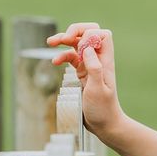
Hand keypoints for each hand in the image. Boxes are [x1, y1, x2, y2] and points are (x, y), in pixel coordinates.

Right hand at [47, 22, 124, 136]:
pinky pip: (71, 57)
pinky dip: (62, 56)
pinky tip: (54, 62)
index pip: (102, 34)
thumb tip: (87, 48)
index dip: (90, 34)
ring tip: (51, 42)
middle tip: (63, 38)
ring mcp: (89, 65)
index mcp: (105, 61)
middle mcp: (98, 60)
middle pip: (89, 34)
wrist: (104, 124)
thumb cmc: (103, 109)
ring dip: (64, 39)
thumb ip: (94, 68)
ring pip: (77, 44)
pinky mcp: (82, 73)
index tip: (80, 46)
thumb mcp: (98, 89)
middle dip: (75, 31)